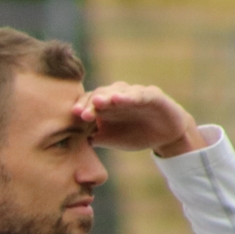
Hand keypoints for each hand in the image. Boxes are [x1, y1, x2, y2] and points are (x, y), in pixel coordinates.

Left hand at [75, 82, 206, 157]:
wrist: (164, 135)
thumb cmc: (133, 134)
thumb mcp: (111, 139)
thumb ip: (94, 137)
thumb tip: (70, 142)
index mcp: (104, 106)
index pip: (88, 103)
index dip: (81, 108)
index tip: (74, 116)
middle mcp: (116, 96)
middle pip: (100, 94)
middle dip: (90, 103)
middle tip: (82, 112)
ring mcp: (134, 93)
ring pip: (118, 91)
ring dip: (108, 96)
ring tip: (99, 102)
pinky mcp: (152, 94)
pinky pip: (141, 94)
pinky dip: (131, 96)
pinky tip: (122, 99)